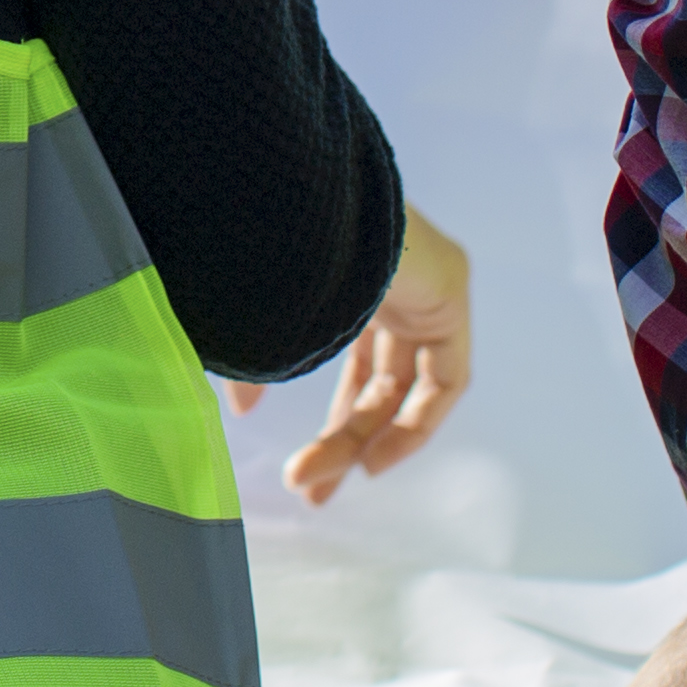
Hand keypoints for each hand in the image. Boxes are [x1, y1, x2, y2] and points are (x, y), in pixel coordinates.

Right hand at [276, 212, 470, 502]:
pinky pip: (447, 377)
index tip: (302, 466)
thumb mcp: (253, 316)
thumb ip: (254, 366)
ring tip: (321, 482)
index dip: (337, 420)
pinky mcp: (449, 290)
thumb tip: (237, 410)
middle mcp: (393, 281)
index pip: (357, 362)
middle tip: (309, 485)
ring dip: (367, 439)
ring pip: (406, 386)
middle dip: (345, 440)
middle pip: (381, 380)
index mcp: (349, 279)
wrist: (289, 200)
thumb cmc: (259, 247)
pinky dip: (417, 422)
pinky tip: (375, 460)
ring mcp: (425, 284)